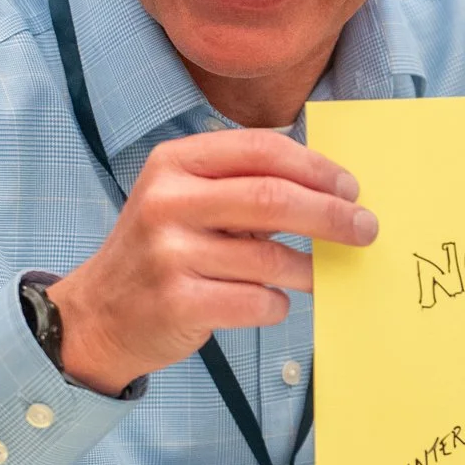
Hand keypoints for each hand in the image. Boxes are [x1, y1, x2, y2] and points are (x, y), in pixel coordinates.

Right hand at [49, 131, 378, 394]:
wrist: (99, 315)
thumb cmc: (162, 252)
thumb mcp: (185, 200)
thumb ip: (242, 185)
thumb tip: (330, 190)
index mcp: (174, 164)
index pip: (260, 149)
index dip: (315, 167)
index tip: (350, 188)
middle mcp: (167, 202)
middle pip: (273, 199)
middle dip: (331, 216)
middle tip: (365, 230)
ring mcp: (169, 254)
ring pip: (270, 259)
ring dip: (309, 270)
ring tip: (320, 275)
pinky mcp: (177, 303)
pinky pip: (255, 302)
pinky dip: (276, 305)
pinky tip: (270, 303)